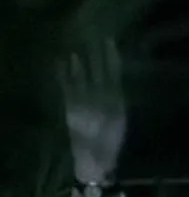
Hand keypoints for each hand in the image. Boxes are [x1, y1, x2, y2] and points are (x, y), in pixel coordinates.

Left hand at [58, 38, 125, 179]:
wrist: (95, 159)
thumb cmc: (111, 140)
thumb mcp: (121, 119)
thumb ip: (118, 99)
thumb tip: (116, 80)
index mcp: (116, 101)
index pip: (114, 73)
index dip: (111, 57)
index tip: (109, 41)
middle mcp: (100, 99)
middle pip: (98, 72)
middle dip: (95, 55)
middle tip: (92, 37)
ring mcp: (84, 103)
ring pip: (81, 78)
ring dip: (78, 63)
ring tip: (74, 50)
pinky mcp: (71, 109)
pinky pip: (66, 87)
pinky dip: (62, 75)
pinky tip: (59, 63)